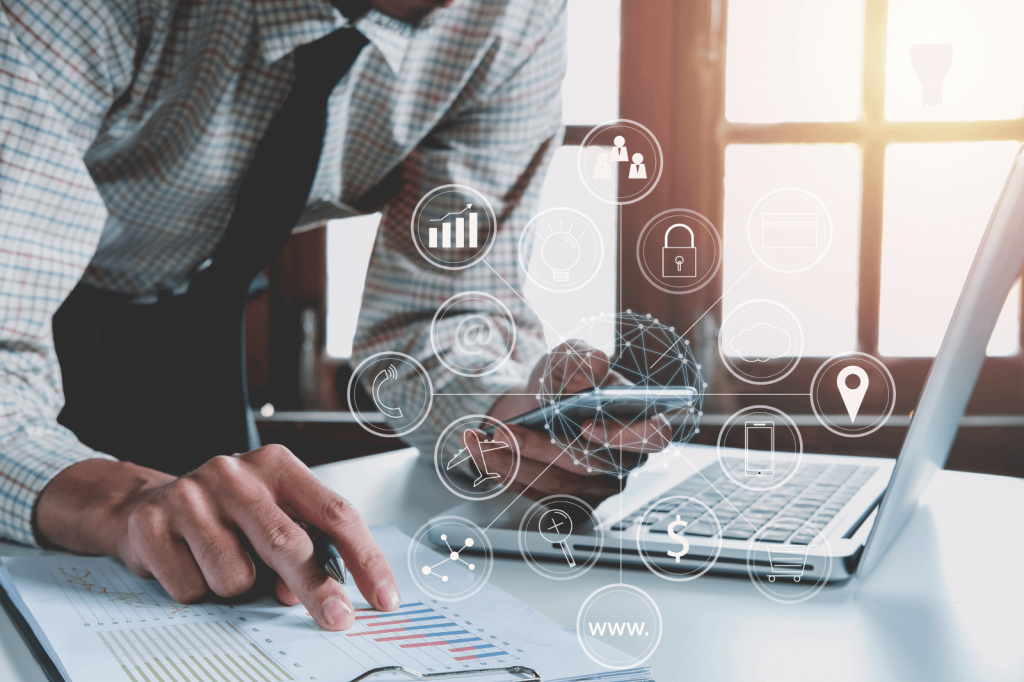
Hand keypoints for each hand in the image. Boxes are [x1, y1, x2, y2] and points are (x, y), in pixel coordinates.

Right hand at [35, 445, 399, 630]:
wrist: (141, 504)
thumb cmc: (225, 514)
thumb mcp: (271, 514)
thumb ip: (302, 544)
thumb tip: (314, 592)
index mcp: (277, 466)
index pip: (335, 513)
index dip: (364, 559)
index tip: (383, 597)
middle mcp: (235, 473)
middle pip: (289, 543)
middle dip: (317, 590)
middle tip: (338, 620)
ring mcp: (190, 496)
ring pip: (235, 576)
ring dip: (235, 588)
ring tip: (219, 562)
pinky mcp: (151, 525)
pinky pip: (192, 589)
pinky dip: (196, 591)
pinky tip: (187, 564)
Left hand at [466, 341, 671, 505]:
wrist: (533, 406)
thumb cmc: (560, 382)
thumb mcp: (567, 357)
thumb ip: (580, 357)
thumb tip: (591, 369)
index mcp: (640, 420)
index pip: (654, 436)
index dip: (624, 435)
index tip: (584, 424)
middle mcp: (624, 459)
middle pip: (592, 466)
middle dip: (544, 449)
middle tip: (507, 431)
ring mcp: (597, 487)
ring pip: (559, 485)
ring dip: (513, 461)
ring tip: (483, 437)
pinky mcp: (568, 503)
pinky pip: (537, 496)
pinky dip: (504, 471)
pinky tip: (481, 449)